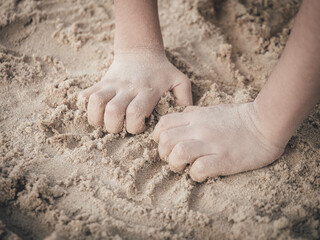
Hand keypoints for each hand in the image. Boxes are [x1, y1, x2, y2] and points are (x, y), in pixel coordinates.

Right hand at [78, 50, 191, 133]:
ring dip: (97, 119)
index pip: (135, 113)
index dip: (134, 127)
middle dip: (114, 127)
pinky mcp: (101, 82)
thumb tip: (183, 121)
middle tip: (121, 127)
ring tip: (105, 122)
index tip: (139, 126)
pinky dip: (85, 107)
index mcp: (147, 91)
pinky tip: (96, 111)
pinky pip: (85, 95)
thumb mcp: (180, 82)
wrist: (141, 51)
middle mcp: (128, 88)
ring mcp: (112, 84)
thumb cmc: (163, 71)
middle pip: (112, 111)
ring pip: (95, 103)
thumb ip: (185, 100)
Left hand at [153, 102, 284, 181]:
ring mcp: (212, 144)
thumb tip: (183, 115)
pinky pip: (199, 169)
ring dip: (176, 164)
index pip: (163, 124)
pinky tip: (201, 174)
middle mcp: (200, 129)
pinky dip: (195, 175)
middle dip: (164, 153)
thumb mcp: (213, 109)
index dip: (158, 137)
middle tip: (174, 158)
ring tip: (185, 167)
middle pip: (165, 141)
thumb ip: (196, 113)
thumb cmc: (240, 117)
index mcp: (196, 117)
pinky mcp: (224, 160)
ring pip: (178, 154)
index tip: (167, 145)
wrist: (266, 122)